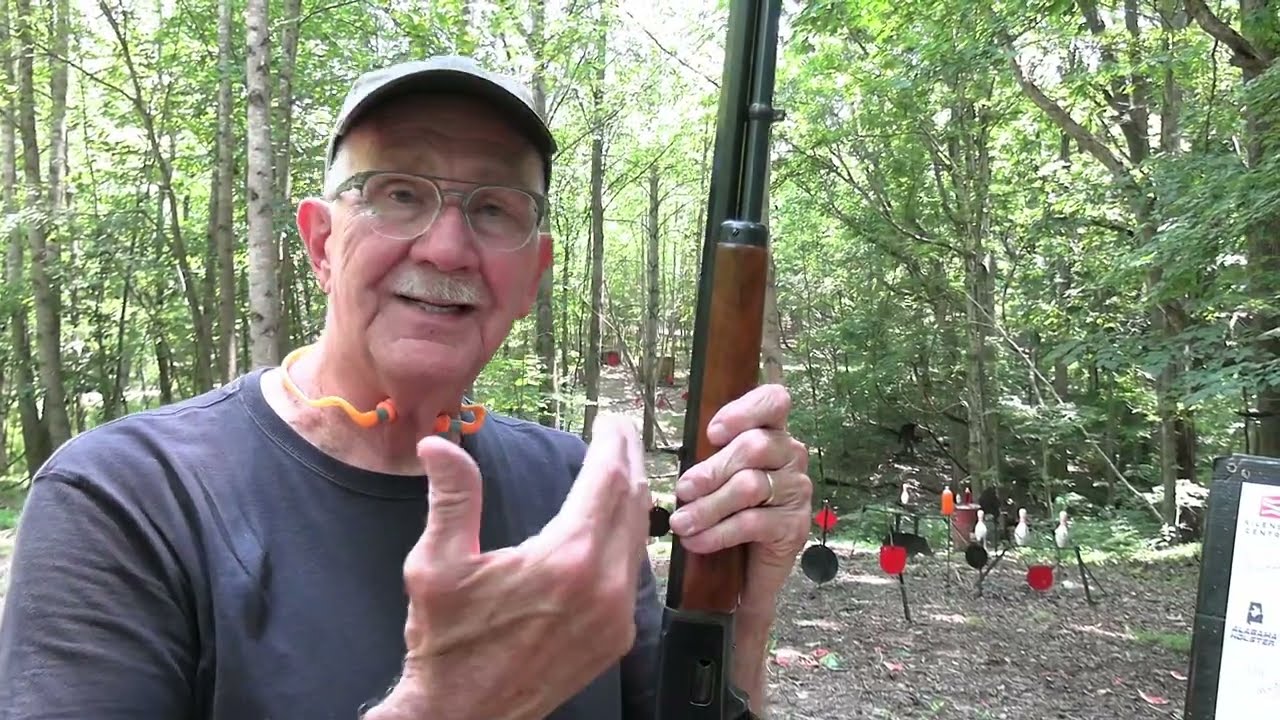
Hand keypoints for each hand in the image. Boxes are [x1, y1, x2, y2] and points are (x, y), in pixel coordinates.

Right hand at [366, 414, 651, 719]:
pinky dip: (626, 538)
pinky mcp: (616, 637)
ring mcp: (616, 616)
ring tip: (620, 467)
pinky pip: (631, 573)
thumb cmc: (446, 642)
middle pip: (631, 503)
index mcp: (566, 560)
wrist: (462, 716)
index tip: (611, 419)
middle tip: (621, 430)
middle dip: (628, 459)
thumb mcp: (437, 565)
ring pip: (636, 538)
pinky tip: (613, 524)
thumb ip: (452, 497)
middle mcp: (603, 586)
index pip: (606, 480)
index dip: (612, 443)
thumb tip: (437, 443)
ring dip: (631, 497)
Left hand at [667, 384, 811, 615]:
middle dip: (711, 470)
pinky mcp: (794, 525)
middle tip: (682, 490)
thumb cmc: (729, 509)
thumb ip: (706, 457)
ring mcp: (796, 489)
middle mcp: (790, 454)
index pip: (773, 400)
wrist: (750, 565)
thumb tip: (665, 458)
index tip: (712, 433)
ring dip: (708, 506)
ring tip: (681, 523)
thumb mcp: (715, 475)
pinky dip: (718, 532)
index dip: (744, 410)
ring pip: (749, 486)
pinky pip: (753, 522)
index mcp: (771, 431)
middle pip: (754, 446)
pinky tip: (697, 541)